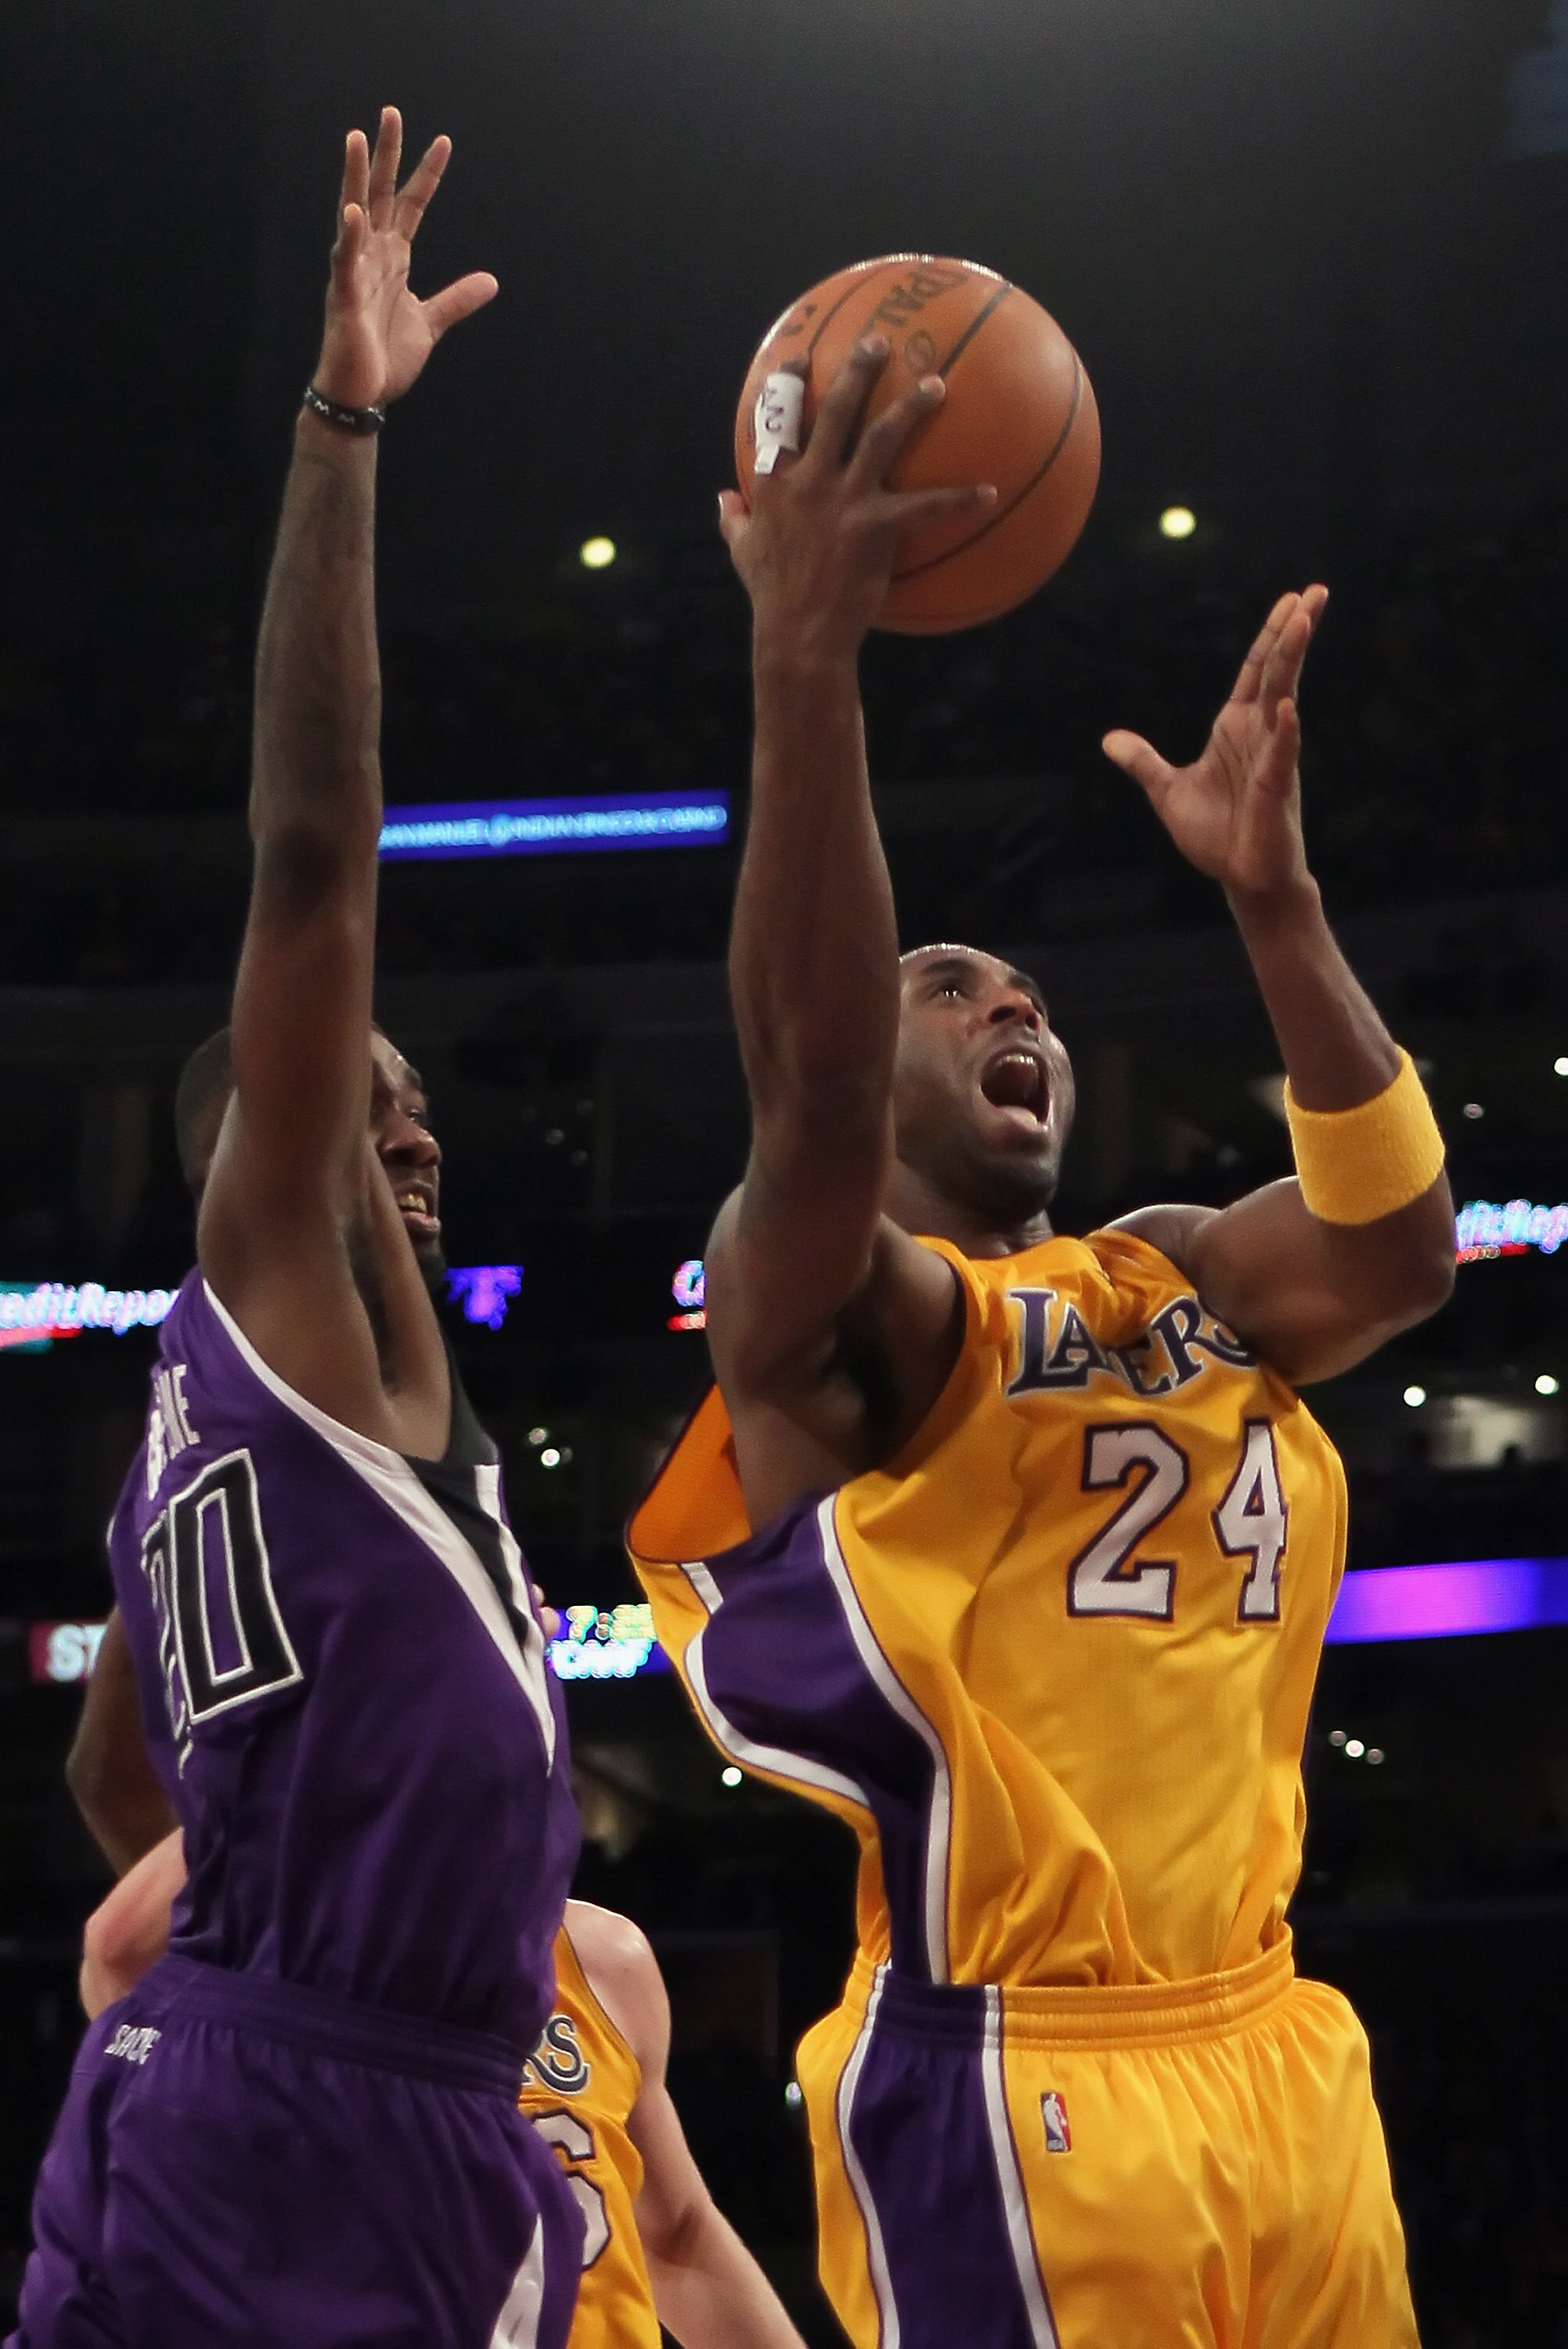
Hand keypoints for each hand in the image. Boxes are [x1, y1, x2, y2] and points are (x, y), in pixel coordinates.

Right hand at [312, 106, 497, 412]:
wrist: (362, 396)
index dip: (426, 174)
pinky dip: (349, 237)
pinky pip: (345, 262)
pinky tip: (353, 212)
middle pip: (379, 195)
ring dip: (354, 177)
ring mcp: (355, 273)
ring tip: (356, 138)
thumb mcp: (430, 323)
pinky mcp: (344, 298)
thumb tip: (490, 281)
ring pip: (354, 214)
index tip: (443, 141)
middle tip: (390, 113)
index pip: (411, 205)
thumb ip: (457, 299)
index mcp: (392, 259)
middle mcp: (371, 256)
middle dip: (385, 155)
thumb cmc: (385, 359)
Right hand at [718, 340, 994, 663]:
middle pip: (835, 409)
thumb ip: (732, 520)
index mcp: (776, 482)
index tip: (801, 354)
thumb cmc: (771, 595)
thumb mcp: (742, 552)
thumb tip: (721, 498)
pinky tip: (989, 492)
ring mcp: (844, 500)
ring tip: (937, 385)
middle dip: (857, 369)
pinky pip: (925, 506)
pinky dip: (958, 499)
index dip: (789, 380)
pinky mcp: (876, 527)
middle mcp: (810, 480)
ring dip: (911, 408)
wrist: (797, 633)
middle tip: (880, 341)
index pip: (777, 417)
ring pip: (881, 438)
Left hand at [1102, 586, 1327, 901]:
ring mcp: (1273, 758)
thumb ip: (1143, 762)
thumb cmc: (1216, 835)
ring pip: (1285, 699)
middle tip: (1316, 590)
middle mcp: (1260, 734)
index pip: (1257, 670)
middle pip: (1278, 671)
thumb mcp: (1169, 790)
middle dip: (1294, 630)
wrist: (1242, 878)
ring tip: (1305, 620)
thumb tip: (1109, 741)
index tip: (1291, 599)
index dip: (1271, 635)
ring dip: (1293, 660)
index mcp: (1236, 729)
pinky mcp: (1276, 788)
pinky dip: (1283, 732)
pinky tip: (1286, 708)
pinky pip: (1282, 754)